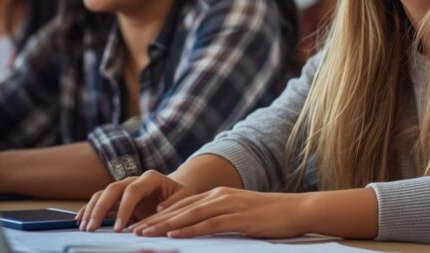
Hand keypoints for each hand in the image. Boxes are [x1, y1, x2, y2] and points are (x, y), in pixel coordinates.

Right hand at [77, 170, 193, 231]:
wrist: (174, 190)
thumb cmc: (180, 195)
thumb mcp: (184, 197)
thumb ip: (174, 202)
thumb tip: (159, 208)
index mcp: (150, 178)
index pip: (132, 190)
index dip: (124, 209)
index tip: (119, 229)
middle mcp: (134, 180)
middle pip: (112, 189)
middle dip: (100, 209)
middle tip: (92, 228)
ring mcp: (123, 187)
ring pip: (102, 194)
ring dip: (92, 210)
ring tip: (85, 228)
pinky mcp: (117, 197)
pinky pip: (99, 200)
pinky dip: (89, 209)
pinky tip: (81, 220)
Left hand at [130, 187, 309, 238]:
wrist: (298, 210)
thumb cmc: (271, 216)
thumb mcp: (240, 215)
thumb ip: (219, 219)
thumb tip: (200, 230)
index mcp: (219, 195)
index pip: (182, 206)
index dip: (159, 216)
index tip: (140, 225)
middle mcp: (220, 196)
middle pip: (180, 210)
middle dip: (154, 221)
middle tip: (132, 231)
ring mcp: (229, 205)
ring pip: (189, 216)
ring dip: (164, 226)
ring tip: (144, 234)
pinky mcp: (238, 218)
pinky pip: (208, 224)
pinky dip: (189, 229)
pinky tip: (174, 235)